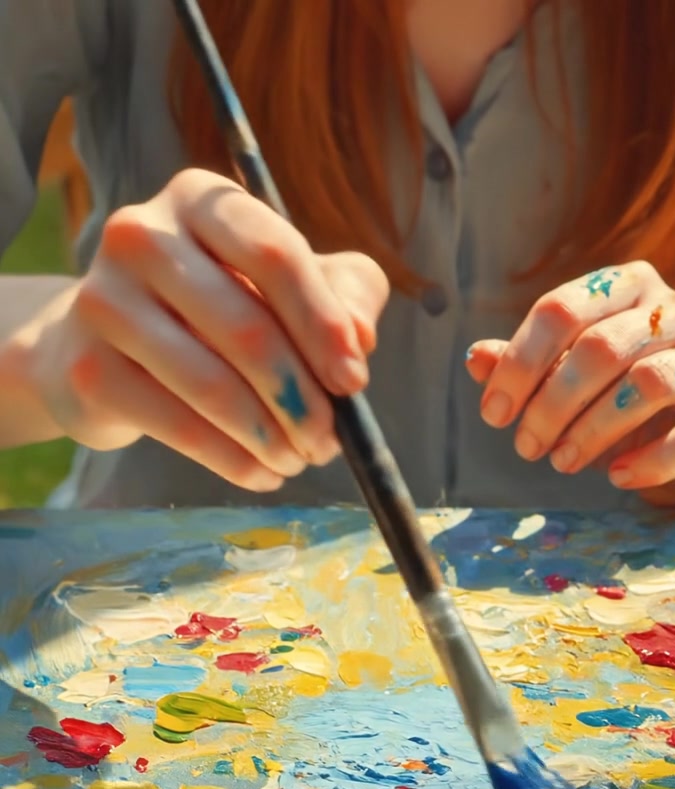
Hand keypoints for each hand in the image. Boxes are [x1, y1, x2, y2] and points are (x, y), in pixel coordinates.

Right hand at [13, 169, 388, 491]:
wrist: (98, 347)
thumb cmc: (210, 310)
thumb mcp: (283, 286)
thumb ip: (342, 294)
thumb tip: (359, 339)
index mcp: (200, 201)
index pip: (275, 254)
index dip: (324, 323)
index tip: (354, 381)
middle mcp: (142, 235)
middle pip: (247, 328)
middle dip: (301, 398)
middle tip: (329, 443)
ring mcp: (105, 301)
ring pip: (213, 385)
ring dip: (271, 437)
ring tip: (298, 461)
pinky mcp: (89, 369)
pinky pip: (179, 427)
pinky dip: (233, 461)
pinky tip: (262, 474)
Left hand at [466, 262, 674, 506]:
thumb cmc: (623, 404)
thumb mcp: (568, 382)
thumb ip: (528, 367)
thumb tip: (476, 358)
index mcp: (627, 286)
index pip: (562, 309)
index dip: (520, 363)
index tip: (493, 413)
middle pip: (601, 348)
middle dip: (552, 404)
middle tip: (526, 448)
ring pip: (649, 384)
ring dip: (594, 430)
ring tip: (562, 462)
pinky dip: (651, 459)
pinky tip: (618, 477)